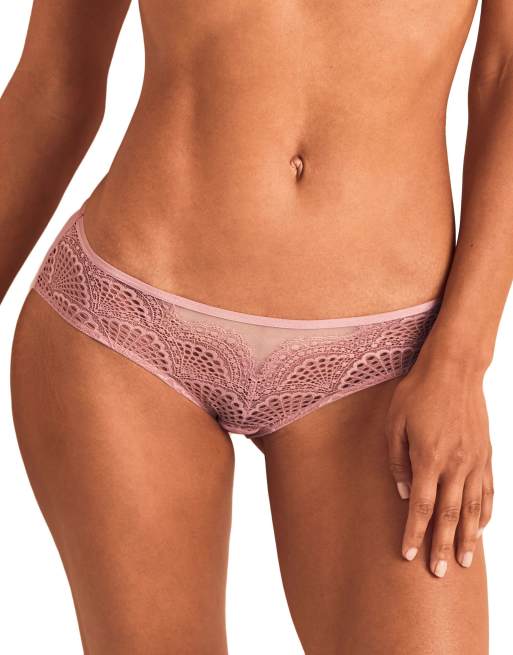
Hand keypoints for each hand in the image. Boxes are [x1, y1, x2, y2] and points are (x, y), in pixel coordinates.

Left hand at [385, 349, 492, 577]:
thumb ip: (397, 460)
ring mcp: (474, 461)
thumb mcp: (394, 423)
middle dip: (443, 546)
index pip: (420, 507)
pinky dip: (485, 513)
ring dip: (469, 538)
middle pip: (450, 516)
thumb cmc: (417, 393)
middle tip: (439, 573)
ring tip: (465, 562)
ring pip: (473, 509)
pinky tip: (483, 528)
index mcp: (428, 458)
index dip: (413, 533)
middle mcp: (455, 465)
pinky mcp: (486, 454)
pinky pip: (488, 491)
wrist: (454, 370)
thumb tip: (401, 492)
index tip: (408, 556)